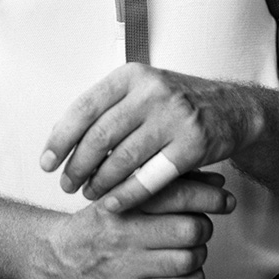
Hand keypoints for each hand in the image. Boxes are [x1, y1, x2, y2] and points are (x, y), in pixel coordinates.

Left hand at [41, 64, 258, 211]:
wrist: (231, 109)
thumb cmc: (176, 103)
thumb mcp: (141, 90)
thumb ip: (107, 108)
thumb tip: (62, 138)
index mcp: (131, 75)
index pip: (84, 108)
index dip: (60, 139)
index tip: (46, 162)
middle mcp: (151, 91)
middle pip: (100, 136)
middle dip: (77, 166)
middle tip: (66, 184)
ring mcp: (174, 117)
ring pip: (123, 158)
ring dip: (99, 182)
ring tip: (88, 194)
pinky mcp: (193, 145)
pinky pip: (151, 177)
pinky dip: (127, 195)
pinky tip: (113, 203)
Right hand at [44, 172, 233, 278]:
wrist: (58, 257)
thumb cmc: (95, 225)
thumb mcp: (123, 194)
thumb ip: (167, 185)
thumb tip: (212, 182)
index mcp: (124, 202)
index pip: (177, 193)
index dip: (209, 196)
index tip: (223, 199)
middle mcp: (125, 232)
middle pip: (190, 228)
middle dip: (202, 227)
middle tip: (195, 228)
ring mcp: (127, 266)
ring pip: (189, 259)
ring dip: (197, 255)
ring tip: (185, 250)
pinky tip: (181, 273)